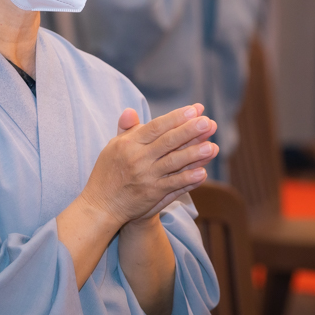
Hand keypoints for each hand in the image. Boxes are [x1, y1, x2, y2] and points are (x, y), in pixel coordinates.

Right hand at [80, 104, 217, 228]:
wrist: (101, 205)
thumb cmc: (108, 172)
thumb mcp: (113, 147)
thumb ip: (126, 129)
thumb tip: (131, 110)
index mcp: (129, 144)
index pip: (156, 127)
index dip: (176, 118)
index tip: (194, 109)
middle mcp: (138, 159)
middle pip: (168, 142)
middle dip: (189, 131)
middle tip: (208, 122)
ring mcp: (146, 177)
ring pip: (174, 163)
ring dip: (194, 155)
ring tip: (213, 147)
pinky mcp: (152, 194)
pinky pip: (173, 185)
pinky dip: (188, 180)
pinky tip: (203, 173)